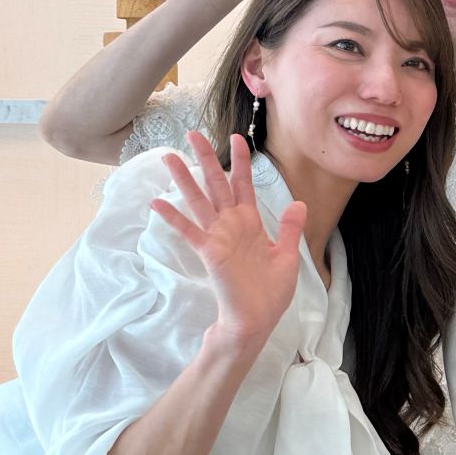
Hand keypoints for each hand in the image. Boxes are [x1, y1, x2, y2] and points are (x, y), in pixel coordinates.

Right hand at [151, 132, 306, 346]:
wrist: (257, 320)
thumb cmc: (270, 292)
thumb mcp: (288, 256)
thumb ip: (290, 228)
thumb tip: (299, 202)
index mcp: (251, 223)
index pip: (244, 185)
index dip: (240, 162)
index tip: (238, 138)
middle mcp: (232, 225)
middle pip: (217, 184)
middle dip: (206, 159)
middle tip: (192, 134)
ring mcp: (218, 237)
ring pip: (199, 201)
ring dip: (184, 179)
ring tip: (169, 157)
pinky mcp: (209, 253)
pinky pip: (189, 231)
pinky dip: (173, 217)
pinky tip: (157, 202)